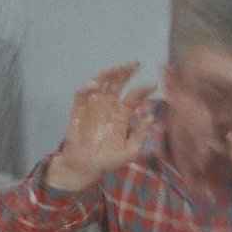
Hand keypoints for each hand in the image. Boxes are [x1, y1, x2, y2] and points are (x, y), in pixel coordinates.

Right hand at [46, 62, 155, 190]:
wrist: (86, 167)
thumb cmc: (107, 159)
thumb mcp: (129, 151)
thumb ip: (140, 135)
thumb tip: (150, 117)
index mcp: (122, 113)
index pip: (134, 95)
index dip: (144, 89)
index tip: (153, 85)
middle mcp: (109, 105)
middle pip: (118, 83)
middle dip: (126, 71)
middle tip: (134, 64)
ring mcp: (94, 106)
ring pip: (101, 83)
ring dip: (108, 73)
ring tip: (116, 68)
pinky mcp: (79, 110)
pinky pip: (82, 94)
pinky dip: (87, 87)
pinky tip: (94, 85)